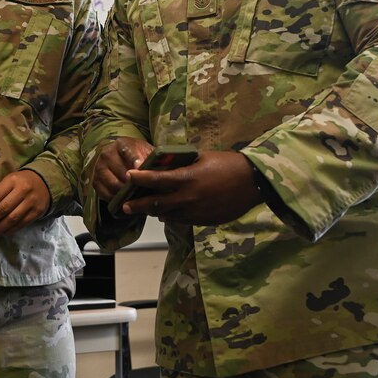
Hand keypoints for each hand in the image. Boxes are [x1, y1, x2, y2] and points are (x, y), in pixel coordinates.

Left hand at [0, 170, 50, 236]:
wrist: (44, 182)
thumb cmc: (21, 182)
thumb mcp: (9, 181)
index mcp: (12, 180)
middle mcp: (23, 190)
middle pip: (3, 208)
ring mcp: (31, 202)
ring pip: (12, 218)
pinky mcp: (37, 212)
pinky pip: (22, 224)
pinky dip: (11, 230)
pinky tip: (2, 232)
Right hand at [91, 136, 153, 200]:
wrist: (117, 157)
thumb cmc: (136, 155)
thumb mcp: (145, 151)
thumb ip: (151, 159)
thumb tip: (157, 169)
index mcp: (122, 144)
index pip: (128, 151)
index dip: (135, 160)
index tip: (141, 168)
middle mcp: (107, 154)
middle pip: (120, 171)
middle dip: (133, 182)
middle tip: (145, 190)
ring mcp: (99, 167)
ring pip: (113, 184)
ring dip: (125, 192)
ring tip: (137, 196)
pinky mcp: (95, 181)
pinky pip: (105, 194)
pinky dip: (116, 199)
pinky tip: (126, 200)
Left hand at [121, 150, 261, 225]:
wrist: (253, 182)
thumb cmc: (227, 164)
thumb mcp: (202, 157)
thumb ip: (182, 163)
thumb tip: (164, 162)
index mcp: (187, 178)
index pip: (156, 180)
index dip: (139, 179)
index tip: (127, 176)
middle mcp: (188, 197)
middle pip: (156, 204)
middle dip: (138, 205)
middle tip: (124, 206)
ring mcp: (196, 211)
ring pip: (167, 215)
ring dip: (154, 212)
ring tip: (144, 209)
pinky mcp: (203, 220)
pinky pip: (181, 220)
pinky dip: (171, 216)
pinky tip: (166, 212)